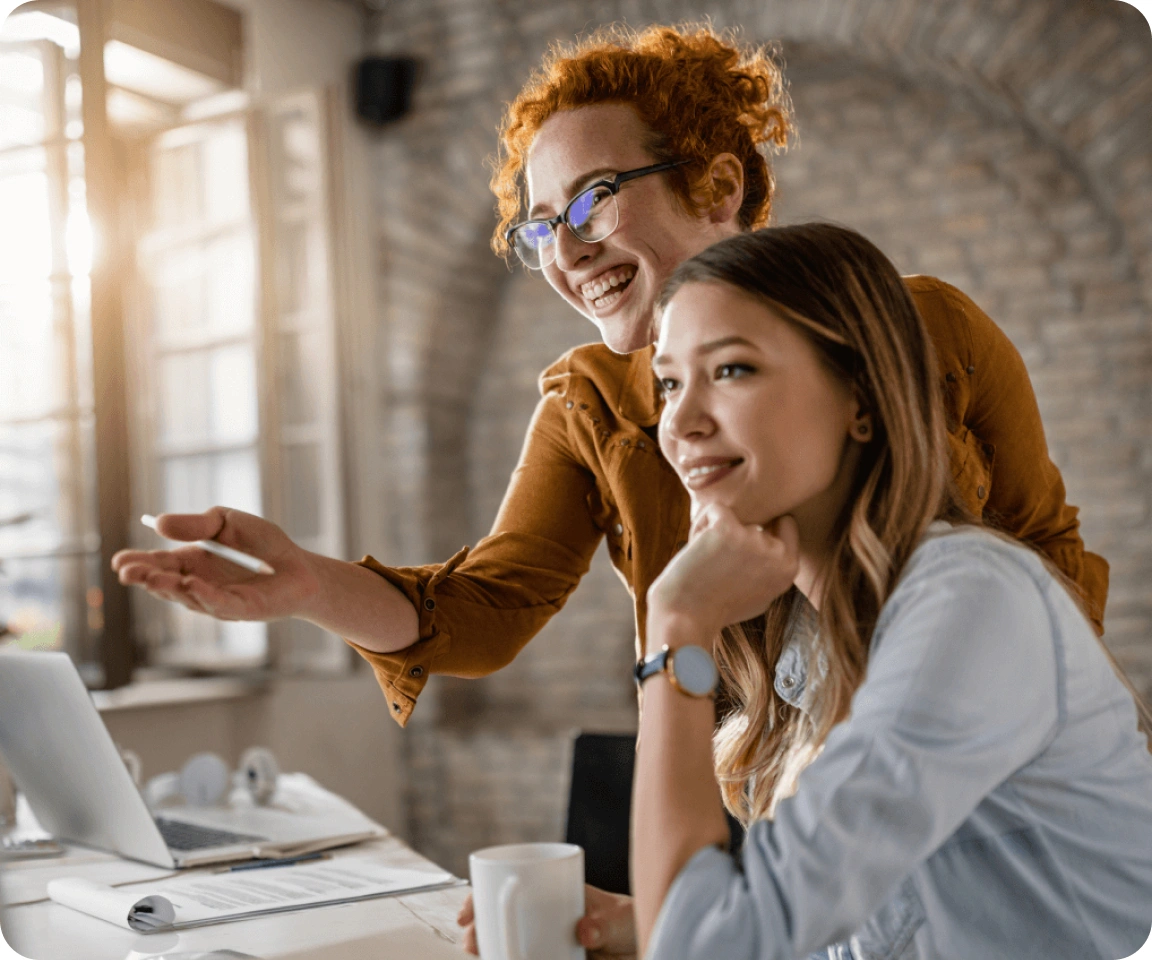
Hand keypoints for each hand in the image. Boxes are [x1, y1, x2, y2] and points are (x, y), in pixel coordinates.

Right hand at [112, 507, 319, 621]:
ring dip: (170, 587)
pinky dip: (205, 596)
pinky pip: (221, 604)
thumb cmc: (263, 544)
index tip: (118, 560)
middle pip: (165, 584)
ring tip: (153, 577)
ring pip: (188, 597)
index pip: (157, 563)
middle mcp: (198, 585)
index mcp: (191, 562)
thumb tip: (159, 523)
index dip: (137, 563)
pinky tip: (192, 586)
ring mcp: (217, 600)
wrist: (300, 566)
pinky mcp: (242, 610)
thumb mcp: (227, 523)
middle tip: (127, 573)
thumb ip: (197, 524)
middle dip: (146, 578)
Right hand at [457, 884, 635, 958]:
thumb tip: (584, 931)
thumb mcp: (619, 919)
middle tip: (473, 943)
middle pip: (499, 919)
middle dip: (479, 931)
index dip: (482, 897)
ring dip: (492, 951)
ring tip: (485, 956)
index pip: (509, 886)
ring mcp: (544, 942)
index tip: (469, 912)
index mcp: (552, 893)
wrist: (641, 944)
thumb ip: (605, 924)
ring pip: (507, 945)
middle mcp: (542, 917)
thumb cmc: (628, 922)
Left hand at [647, 504, 798, 645]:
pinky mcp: (727, 529)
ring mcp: (754, 539)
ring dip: (714, 532)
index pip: (785, 525)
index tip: (740, 547)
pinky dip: (700, 524)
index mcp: (789, 569)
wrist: (686, 617)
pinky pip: (714, 509)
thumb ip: (771, 568)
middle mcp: (777, 553)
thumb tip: (772, 537)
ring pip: (733, 515)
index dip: (762, 529)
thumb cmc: (717, 608)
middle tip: (718, 564)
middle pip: (753, 522)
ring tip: (705, 560)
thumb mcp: (761, 594)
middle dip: (734, 535)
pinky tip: (695, 548)